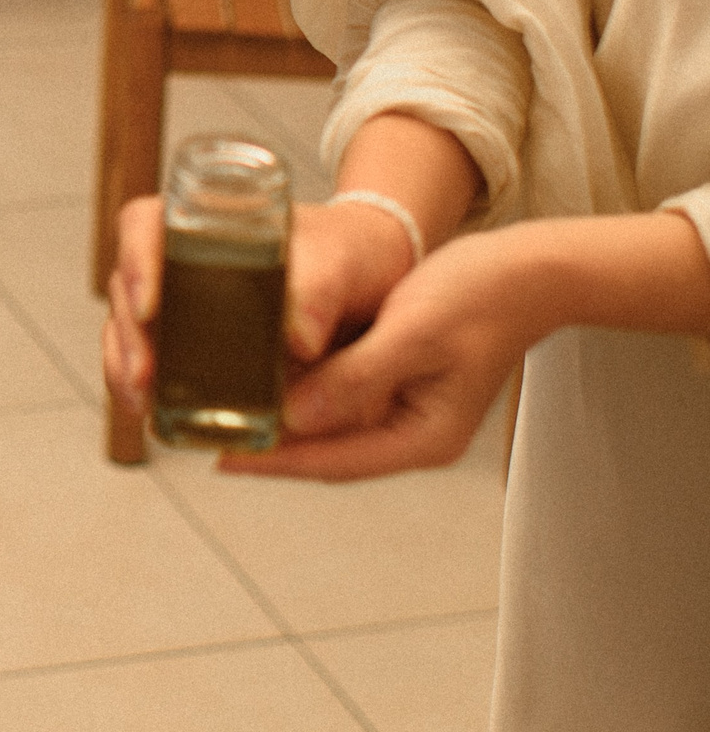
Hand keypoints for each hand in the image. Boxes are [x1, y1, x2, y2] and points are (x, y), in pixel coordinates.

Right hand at [101, 194, 417, 442]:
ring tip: (141, 404)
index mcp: (205, 222)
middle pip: (126, 286)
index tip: (149, 306)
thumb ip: (320, 292)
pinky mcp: (191, 344)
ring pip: (127, 328)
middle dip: (125, 335)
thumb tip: (300, 341)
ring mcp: (180, 303)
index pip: (143, 224)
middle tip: (143, 375)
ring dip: (123, 366)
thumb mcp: (340, 263)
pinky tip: (151, 415)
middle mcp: (180, 259)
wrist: (372, 284)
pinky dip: (144, 388)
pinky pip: (150, 361)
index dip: (134, 261)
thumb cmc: (350, 255)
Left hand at [231, 225, 544, 480]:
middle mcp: (410, 432)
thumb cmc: (481, 295)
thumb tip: (294, 417)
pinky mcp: (394, 380)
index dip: (274, 462)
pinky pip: (336, 394)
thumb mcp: (413, 333)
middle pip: (324, 450)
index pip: (333, 463)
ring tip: (218, 407)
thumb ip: (356, 378)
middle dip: (267, 444)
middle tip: (204, 432)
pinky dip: (300, 387)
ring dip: (278, 416)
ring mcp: (402, 409)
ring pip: (325, 423)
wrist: (528, 268)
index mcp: (423, 437)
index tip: (221, 458)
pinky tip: (259, 373)